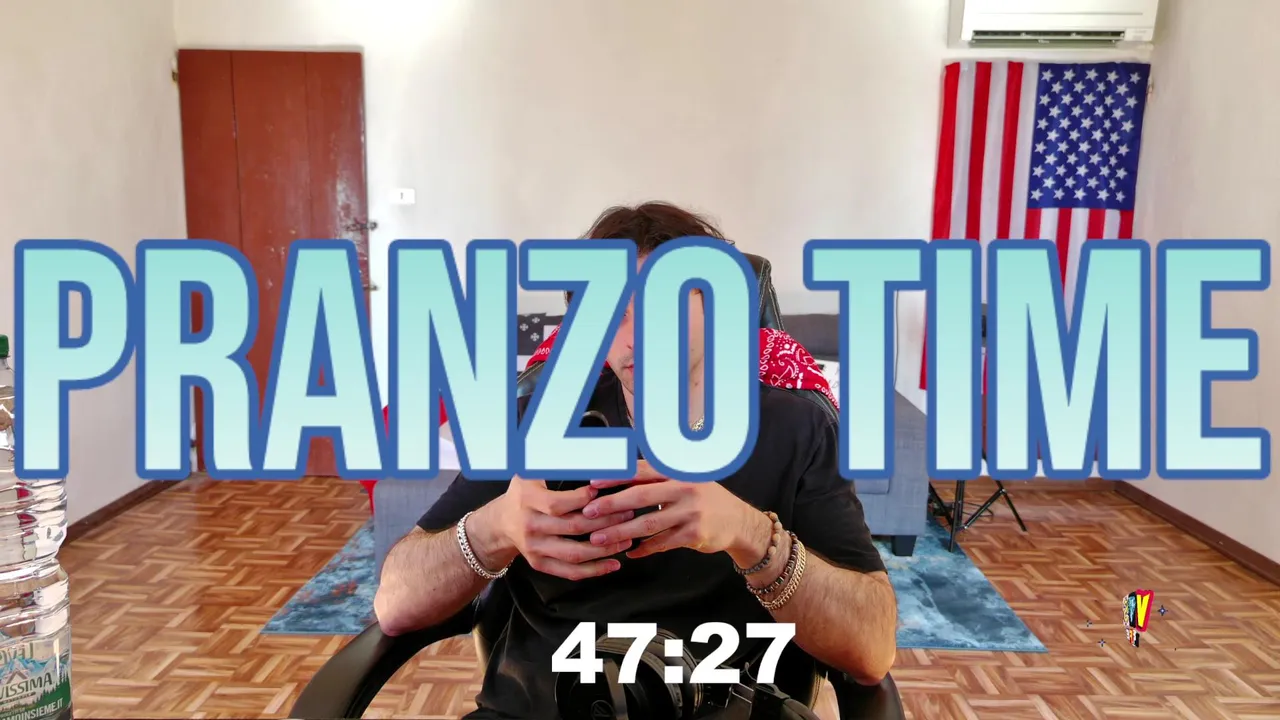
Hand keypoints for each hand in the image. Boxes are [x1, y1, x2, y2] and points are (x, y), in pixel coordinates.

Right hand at [475, 477, 635, 580]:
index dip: (582, 499)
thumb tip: (581, 447)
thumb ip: (553, 461)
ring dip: (604, 549)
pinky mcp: (540, 564)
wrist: (500, 524)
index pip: (558, 503)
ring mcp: (535, 548)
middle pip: (573, 527)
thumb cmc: (522, 493)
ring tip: (626, 540)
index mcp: (527, 501)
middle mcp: (530, 526)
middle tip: (627, 513)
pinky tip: (613, 564)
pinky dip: (593, 571)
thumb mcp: (529, 471)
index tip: (602, 492)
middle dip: (604, 521)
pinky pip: (569, 572)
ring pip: (574, 553)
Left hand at [580, 463, 769, 565]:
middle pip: (640, 497)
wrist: (739, 521)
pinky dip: (643, 549)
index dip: (615, 476)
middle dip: (611, 505)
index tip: (592, 484)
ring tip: (599, 539)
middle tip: (588, 513)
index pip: (641, 471)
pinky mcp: (693, 534)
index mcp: (678, 471)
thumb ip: (657, 477)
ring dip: (620, 532)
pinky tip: (629, 553)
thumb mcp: (685, 479)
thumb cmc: (705, 498)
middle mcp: (684, 488)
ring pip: (647, 524)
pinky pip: (661, 543)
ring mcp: (689, 512)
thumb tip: (619, 471)